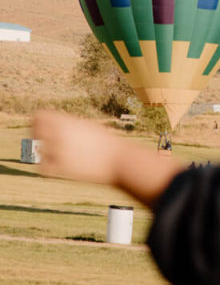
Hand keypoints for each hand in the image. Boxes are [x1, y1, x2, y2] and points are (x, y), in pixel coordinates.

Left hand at [32, 110, 186, 205]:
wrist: (120, 160)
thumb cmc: (106, 144)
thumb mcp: (88, 128)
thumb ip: (69, 125)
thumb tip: (54, 122)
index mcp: (68, 122)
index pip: (39, 116)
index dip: (37, 122)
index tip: (42, 130)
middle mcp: (62, 134)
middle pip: (34, 131)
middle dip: (36, 138)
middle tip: (43, 144)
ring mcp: (61, 151)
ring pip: (37, 151)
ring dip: (42, 154)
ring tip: (53, 157)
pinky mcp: (63, 168)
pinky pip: (43, 168)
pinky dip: (46, 168)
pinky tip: (56, 168)